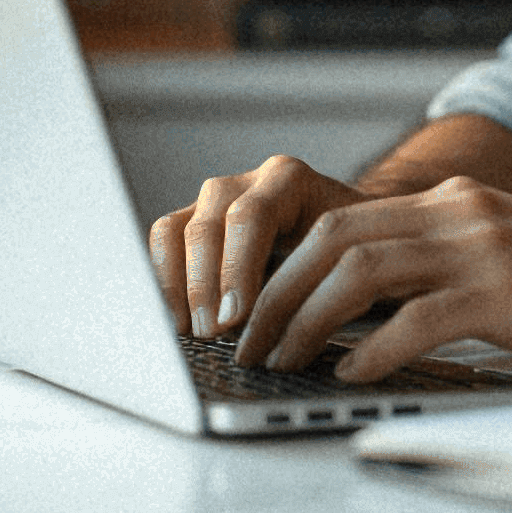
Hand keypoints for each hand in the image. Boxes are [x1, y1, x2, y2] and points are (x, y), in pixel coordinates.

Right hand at [148, 154, 366, 339]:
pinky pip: (163, 243)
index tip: (235, 316)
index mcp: (288, 180)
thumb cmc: (348, 247)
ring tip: (190, 331)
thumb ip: (315, 276)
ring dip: (177, 286)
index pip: (251, 216)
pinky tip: (176, 319)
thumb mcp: (345, 253)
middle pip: (209, 227)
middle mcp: (246, 183)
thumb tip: (280, 324)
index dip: (238, 268)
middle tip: (212, 332)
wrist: (346, 233)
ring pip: (175, 232)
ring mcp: (214, 200)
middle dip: (206, 286)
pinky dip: (163, 282)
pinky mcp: (192, 221)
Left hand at [231, 175, 511, 382]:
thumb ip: (448, 267)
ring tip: (279, 362)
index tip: (255, 308)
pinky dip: (370, 349)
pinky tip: (349, 376)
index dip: (286, 263)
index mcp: (461, 203)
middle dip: (276, 291)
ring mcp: (485, 248)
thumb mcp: (511, 258)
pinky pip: (417, 319)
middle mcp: (465, 212)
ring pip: (361, 271)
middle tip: (246, 340)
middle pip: (336, 236)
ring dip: (305, 320)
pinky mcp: (509, 294)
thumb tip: (367, 315)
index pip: (345, 218)